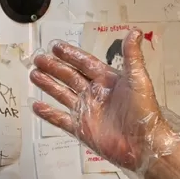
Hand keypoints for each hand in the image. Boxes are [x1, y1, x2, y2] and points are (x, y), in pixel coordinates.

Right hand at [30, 30, 179, 174]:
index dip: (70, 55)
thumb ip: (132, 56)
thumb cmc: (145, 113)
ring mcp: (87, 112)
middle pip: (70, 77)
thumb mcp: (139, 80)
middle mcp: (95, 94)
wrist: (144, 146)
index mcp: (108, 81)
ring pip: (63, 94)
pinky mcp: (82, 129)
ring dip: (48, 84)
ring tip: (34, 75)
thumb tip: (135, 32)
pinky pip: (61, 119)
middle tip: (39, 59)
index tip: (56, 47)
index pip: (85, 63)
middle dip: (54, 67)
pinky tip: (36, 105)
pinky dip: (48, 113)